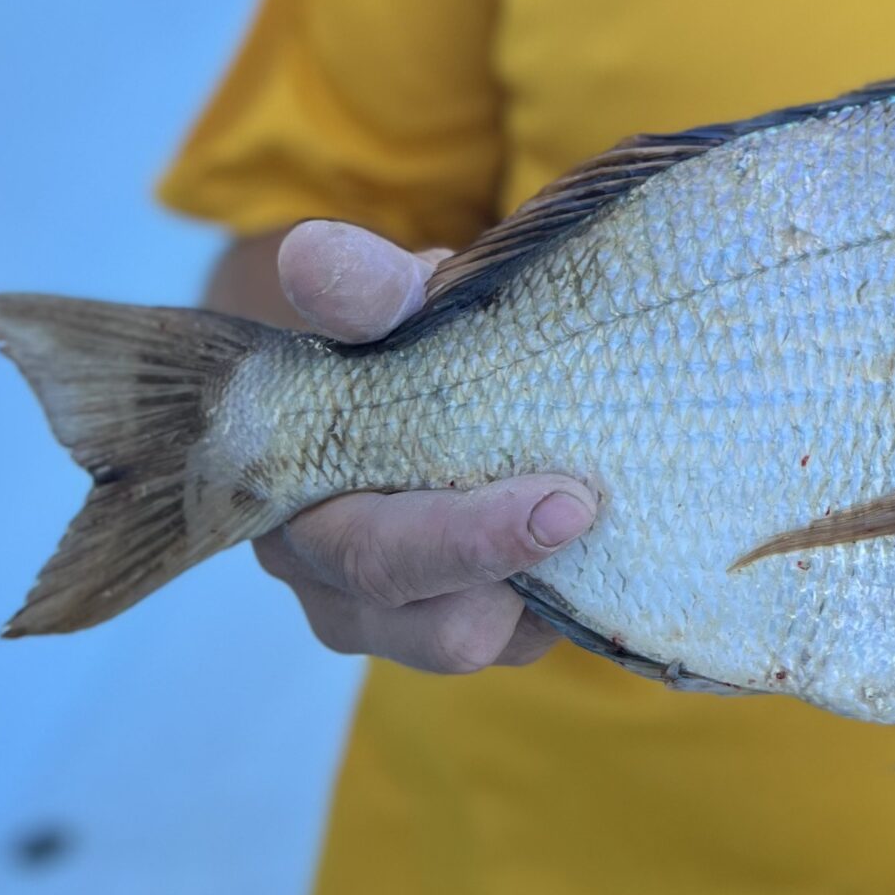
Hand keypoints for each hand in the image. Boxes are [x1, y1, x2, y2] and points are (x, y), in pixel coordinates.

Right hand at [250, 218, 600, 674]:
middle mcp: (333, 583)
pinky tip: (595, 535)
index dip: (466, 541)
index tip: (565, 502)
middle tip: (593, 505)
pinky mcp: (460, 630)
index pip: (372, 551)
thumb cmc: (393, 337)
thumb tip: (311, 252)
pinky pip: (517, 642)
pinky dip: (560, 598)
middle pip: (434, 624)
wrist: (409, 372)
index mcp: (298, 502)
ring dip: (546, 590)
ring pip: (483, 642)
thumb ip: (363, 290)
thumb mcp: (387, 302)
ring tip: (596, 509)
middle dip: (520, 570)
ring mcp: (393, 621)